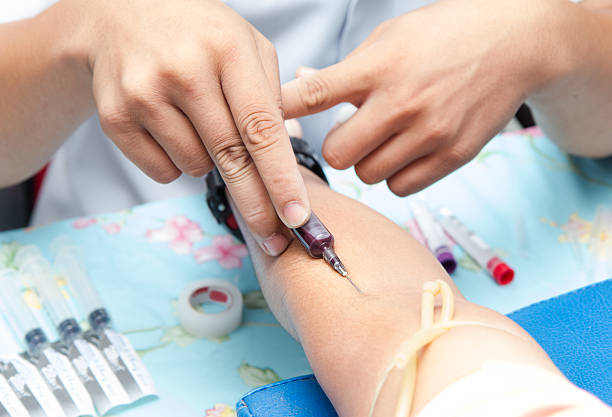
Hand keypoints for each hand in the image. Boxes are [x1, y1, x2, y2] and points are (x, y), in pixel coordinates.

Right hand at [77, 0, 308, 254]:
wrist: (119, 14)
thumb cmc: (199, 35)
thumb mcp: (245, 44)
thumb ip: (272, 95)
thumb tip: (283, 160)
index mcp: (228, 50)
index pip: (261, 128)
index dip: (281, 178)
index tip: (298, 217)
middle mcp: (184, 71)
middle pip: (230, 159)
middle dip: (256, 205)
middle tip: (275, 238)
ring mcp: (144, 94)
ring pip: (195, 167)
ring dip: (209, 163)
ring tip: (200, 121)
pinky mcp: (114, 117)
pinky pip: (161, 172)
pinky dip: (176, 162)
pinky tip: (172, 127)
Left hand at [282, 0, 564, 194]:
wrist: (515, 42)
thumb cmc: (444, 35)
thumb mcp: (389, 37)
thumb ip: (347, 70)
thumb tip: (301, 87)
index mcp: (379, 66)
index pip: (313, 97)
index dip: (280, 113)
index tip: (261, 125)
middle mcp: (402, 102)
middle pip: (337, 154)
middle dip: (337, 147)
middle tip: (352, 132)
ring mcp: (430, 133)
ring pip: (368, 175)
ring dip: (367, 162)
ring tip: (386, 139)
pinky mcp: (453, 156)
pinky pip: (401, 187)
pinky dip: (396, 175)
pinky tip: (408, 151)